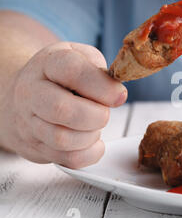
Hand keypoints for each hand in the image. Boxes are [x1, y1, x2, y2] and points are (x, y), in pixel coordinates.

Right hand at [0, 42, 127, 167]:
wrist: (25, 95)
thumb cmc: (61, 76)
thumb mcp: (82, 58)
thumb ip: (102, 70)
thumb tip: (117, 93)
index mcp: (48, 63)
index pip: (72, 71)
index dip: (101, 86)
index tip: (120, 95)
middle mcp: (32, 92)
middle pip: (62, 109)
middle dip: (96, 116)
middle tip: (106, 113)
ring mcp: (29, 122)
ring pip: (63, 139)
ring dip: (91, 135)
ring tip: (96, 125)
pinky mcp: (36, 147)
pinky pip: (68, 159)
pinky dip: (89, 153)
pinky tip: (93, 141)